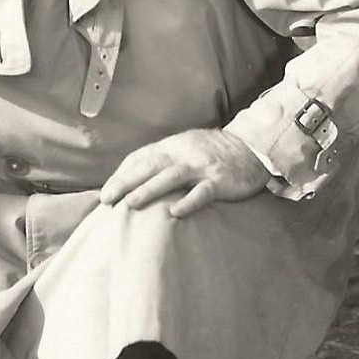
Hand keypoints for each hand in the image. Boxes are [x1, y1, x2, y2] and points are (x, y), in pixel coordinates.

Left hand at [99, 128, 270, 217]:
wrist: (253, 148)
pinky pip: (203, 191)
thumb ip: (165, 159)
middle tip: (107, 199)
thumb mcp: (187, 148)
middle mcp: (184, 154)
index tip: (106, 193)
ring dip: (150, 189)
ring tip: (130, 203)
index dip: (122, 174)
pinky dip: (189, 201)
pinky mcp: (220, 180)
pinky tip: (175, 212)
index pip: (141, 158)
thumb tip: (136, 177)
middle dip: (126, 181)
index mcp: (173, 146)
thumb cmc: (215, 153)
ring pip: (172, 176)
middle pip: (151, 165)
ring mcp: (202, 167)